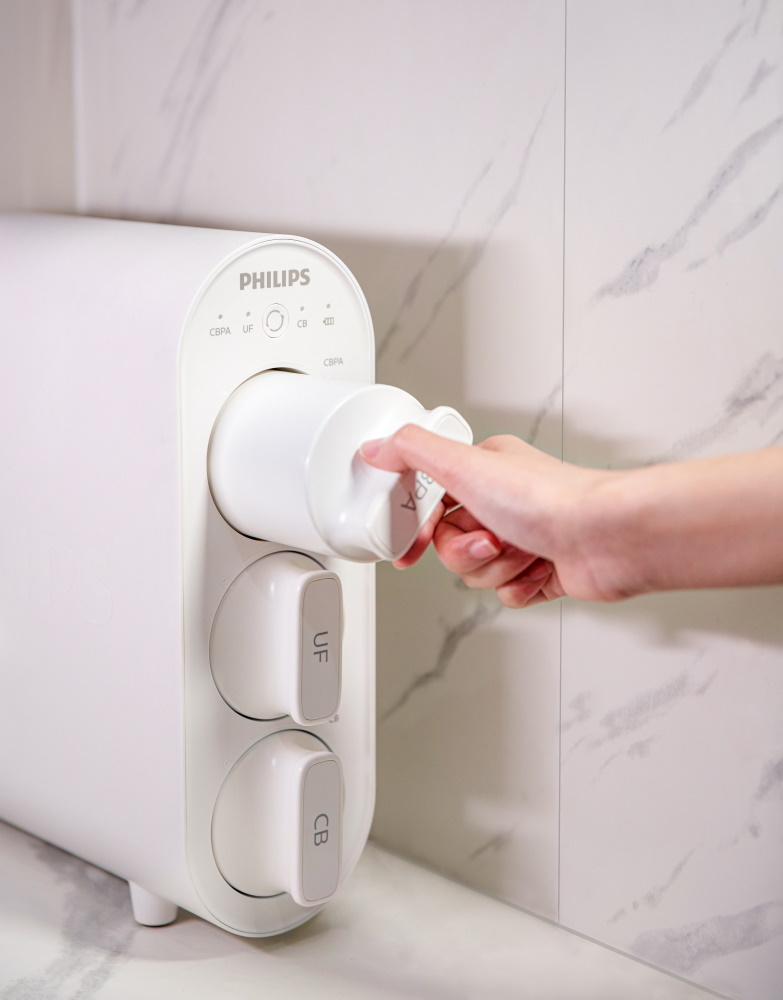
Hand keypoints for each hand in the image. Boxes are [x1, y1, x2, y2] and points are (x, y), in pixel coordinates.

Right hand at [360, 425, 612, 607]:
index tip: (412, 545)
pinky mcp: (543, 570)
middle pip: (451, 545)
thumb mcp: (465, 465)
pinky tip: (540, 569)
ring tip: (523, 552)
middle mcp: (505, 502)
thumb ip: (414, 452)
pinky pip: (508, 593)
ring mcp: (525, 537)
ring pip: (478, 572)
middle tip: (489, 540)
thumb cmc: (550, 499)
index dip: (419, 528)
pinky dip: (521, 587)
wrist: (606, 537)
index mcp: (485, 470)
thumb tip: (378, 446)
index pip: (431, 502)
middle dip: (466, 552)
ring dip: (496, 570)